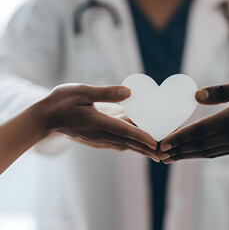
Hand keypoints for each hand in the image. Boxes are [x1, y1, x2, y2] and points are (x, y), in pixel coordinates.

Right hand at [36, 83, 157, 160]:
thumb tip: (129, 92)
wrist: (45, 117)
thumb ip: (106, 93)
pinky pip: (118, 144)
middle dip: (148, 147)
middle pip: (129, 142)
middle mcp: (101, 135)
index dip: (141, 136)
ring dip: (142, 148)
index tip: (156, 143)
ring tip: (158, 152)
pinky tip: (139, 145)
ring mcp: (99, 139)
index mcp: (98, 123)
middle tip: (166, 150)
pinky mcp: (97, 139)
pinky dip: (131, 145)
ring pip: (125, 145)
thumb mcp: (82, 92)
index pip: (124, 131)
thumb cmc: (62, 102)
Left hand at [159, 78, 228, 163]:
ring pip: (204, 152)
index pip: (199, 130)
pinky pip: (215, 154)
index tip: (163, 143)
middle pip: (198, 145)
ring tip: (168, 157)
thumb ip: (222, 91)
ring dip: (185, 155)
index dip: (179, 137)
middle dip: (176, 149)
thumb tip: (196, 95)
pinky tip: (190, 154)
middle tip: (157, 153)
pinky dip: (199, 154)